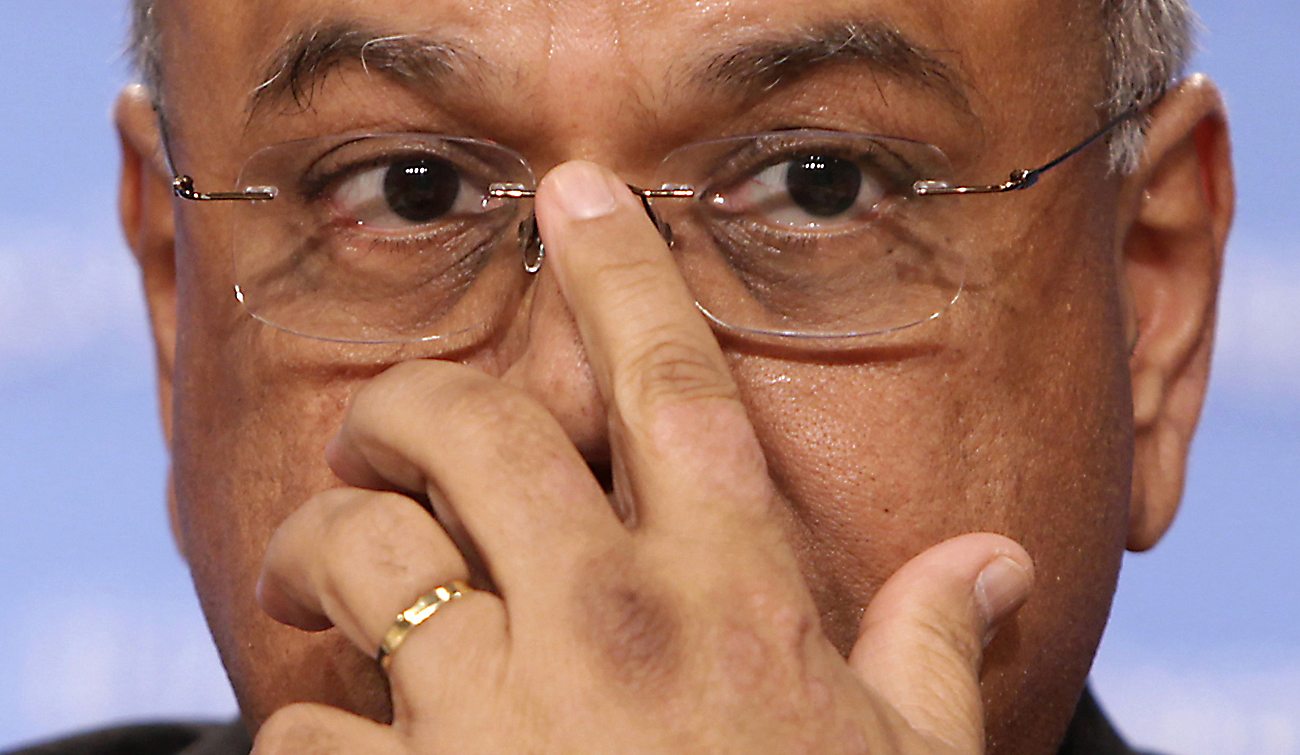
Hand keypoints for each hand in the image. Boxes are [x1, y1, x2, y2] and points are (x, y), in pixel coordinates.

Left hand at [253, 161, 1034, 753]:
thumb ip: (934, 660)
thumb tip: (991, 568)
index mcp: (731, 605)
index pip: (677, 386)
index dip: (625, 274)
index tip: (577, 195)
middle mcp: (606, 632)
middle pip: (472, 429)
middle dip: (411, 402)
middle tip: (390, 436)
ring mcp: (493, 721)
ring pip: (359, 555)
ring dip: (320, 552)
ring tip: (317, 578)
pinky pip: (305, 728)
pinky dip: (309, 726)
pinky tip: (349, 748)